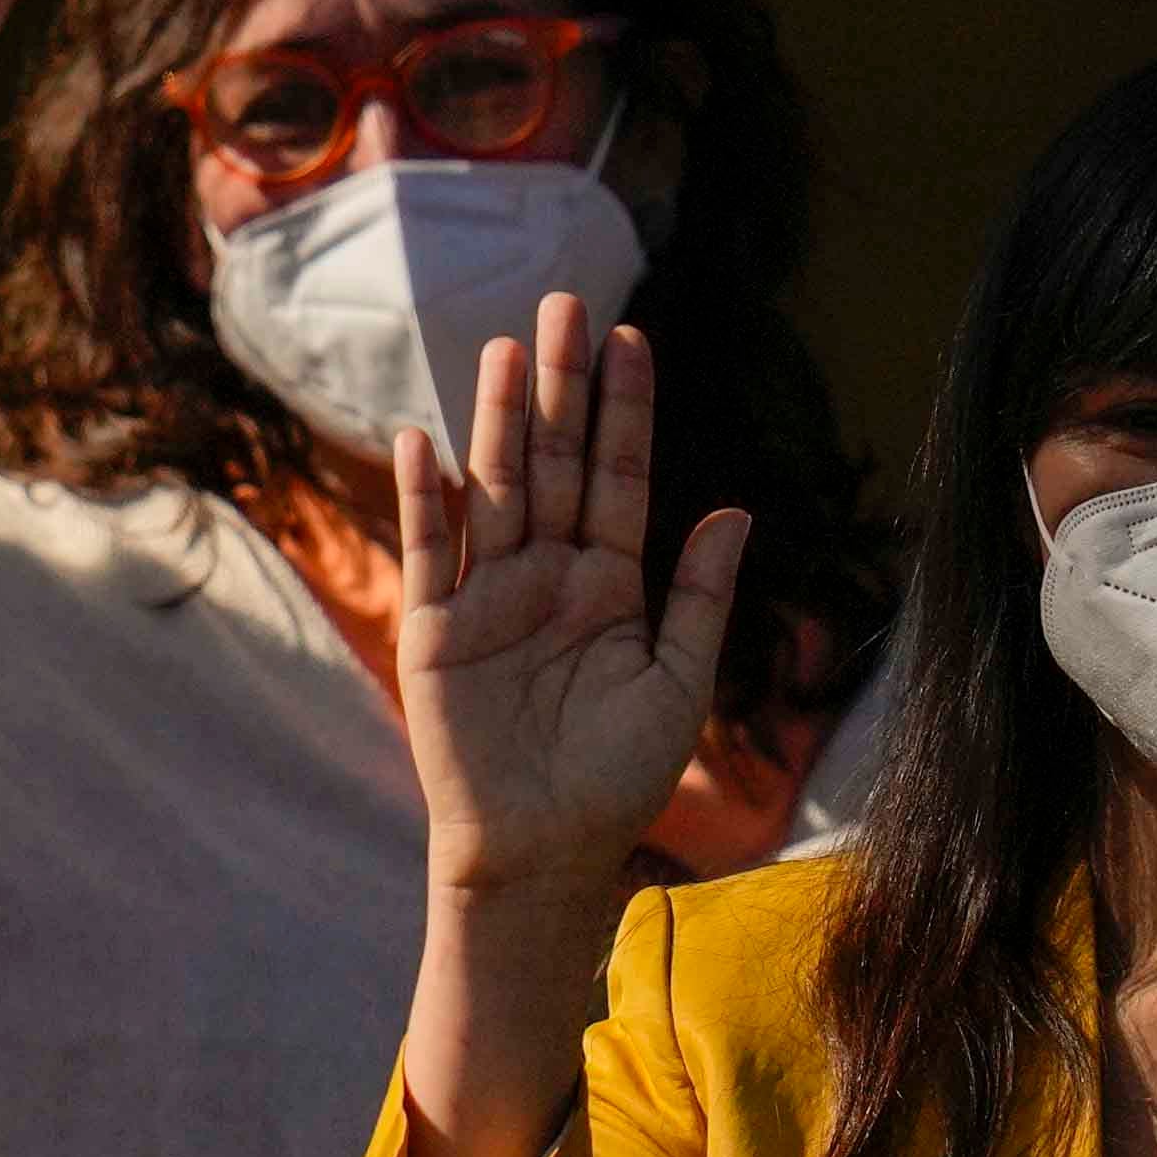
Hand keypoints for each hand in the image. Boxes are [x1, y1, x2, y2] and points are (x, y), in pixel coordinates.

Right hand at [385, 289, 749, 909]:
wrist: (543, 851)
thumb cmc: (616, 778)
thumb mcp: (678, 684)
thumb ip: (700, 597)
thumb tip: (733, 510)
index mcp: (609, 585)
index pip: (617, 478)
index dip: (624, 412)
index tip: (632, 340)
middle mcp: (547, 576)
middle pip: (553, 463)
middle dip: (560, 387)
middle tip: (565, 305)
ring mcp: (489, 596)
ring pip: (496, 489)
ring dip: (499, 419)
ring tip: (506, 349)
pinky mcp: (438, 629)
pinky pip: (433, 550)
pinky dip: (425, 497)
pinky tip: (423, 441)